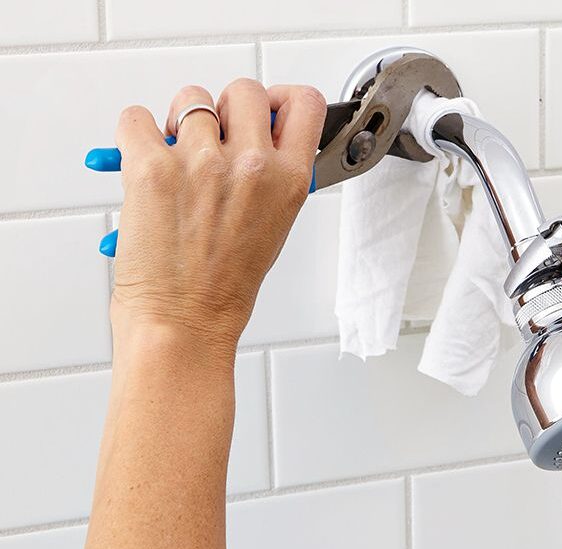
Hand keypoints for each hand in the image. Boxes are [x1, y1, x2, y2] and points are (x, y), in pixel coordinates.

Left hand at [111, 79, 326, 346]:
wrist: (184, 321)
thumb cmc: (224, 286)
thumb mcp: (275, 225)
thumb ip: (273, 174)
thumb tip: (255, 135)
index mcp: (289, 181)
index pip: (304, 103)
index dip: (280, 99)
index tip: (265, 110)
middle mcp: (252, 166)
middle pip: (244, 90)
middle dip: (225, 109)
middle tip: (214, 137)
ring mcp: (202, 163)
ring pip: (190, 98)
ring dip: (179, 121)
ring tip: (176, 158)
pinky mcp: (152, 167)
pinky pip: (135, 118)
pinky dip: (133, 133)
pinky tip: (143, 158)